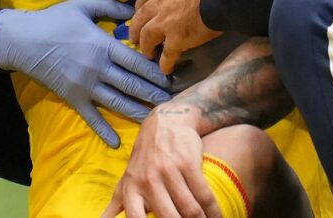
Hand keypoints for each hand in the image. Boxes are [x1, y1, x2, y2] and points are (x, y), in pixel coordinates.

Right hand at [0, 0, 170, 147]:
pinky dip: (103, 131)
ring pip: (117, 102)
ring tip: (156, 117)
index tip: (171, 77)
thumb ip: (110, 7)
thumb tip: (133, 11)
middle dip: (153, 93)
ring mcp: (85, 86)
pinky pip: (91, 117)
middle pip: (132, 84)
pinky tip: (116, 143)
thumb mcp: (83, 5)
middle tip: (172, 100)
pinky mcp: (72, 98)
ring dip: (138, 111)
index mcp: (102, 46)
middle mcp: (97, 69)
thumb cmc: (54, 20)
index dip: (155, 71)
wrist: (22, 40)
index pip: (136, 62)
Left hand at [102, 103, 220, 217]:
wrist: (165, 123)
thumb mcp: (126, 180)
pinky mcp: (188, 163)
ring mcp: (169, 171)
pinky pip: (204, 195)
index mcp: (132, 189)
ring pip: (190, 210)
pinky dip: (214, 212)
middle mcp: (149, 181)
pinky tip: (217, 217)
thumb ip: (115, 206)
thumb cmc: (144, 160)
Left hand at [131, 0, 230, 73]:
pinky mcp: (178, 39)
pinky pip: (168, 54)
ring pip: (148, 36)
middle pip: (141, 17)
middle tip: (135, 35)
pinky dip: (165, 62)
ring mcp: (167, 22)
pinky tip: (165, 70)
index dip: (141, 4)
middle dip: (136, 27)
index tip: (139, 10)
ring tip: (146, 53)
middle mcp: (161, 2)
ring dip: (145, 45)